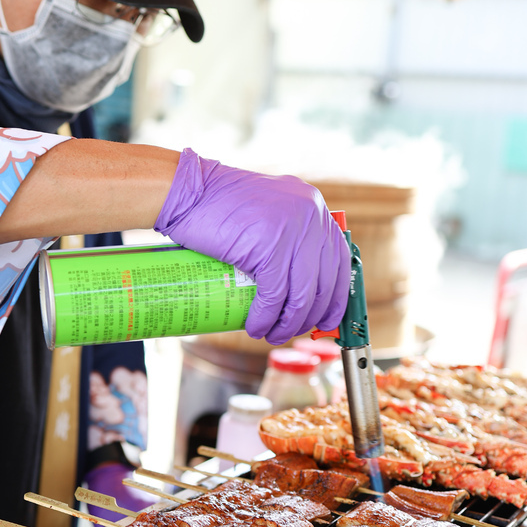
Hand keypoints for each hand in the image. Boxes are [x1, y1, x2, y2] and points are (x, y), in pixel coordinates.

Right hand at [154, 148, 350, 344]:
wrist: (186, 191)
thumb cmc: (218, 204)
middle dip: (311, 316)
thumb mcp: (267, 210)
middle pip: (324, 281)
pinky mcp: (269, 247)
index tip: (327, 319)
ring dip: (288, 324)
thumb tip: (298, 281)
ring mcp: (292, 231)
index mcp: (313, 206)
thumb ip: (287, 232)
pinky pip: (275, 296)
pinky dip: (266, 318)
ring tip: (272, 334)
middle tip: (293, 331)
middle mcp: (310, 216)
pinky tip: (256, 327)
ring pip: (301, 295)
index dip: (336, 295)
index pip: (339, 259)